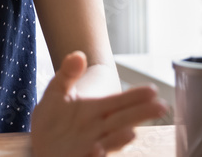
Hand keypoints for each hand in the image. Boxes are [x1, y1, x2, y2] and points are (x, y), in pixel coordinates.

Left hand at [30, 51, 167, 156]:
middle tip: (162, 106)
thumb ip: (68, 74)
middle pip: (123, 120)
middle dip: (141, 114)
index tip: (153, 90)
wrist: (40, 142)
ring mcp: (91, 144)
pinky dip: (96, 154)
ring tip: (131, 133)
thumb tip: (78, 54)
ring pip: (111, 141)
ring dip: (120, 139)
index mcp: (96, 109)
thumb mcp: (57, 91)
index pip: (120, 102)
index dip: (136, 97)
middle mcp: (98, 128)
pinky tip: (98, 149)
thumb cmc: (53, 117)